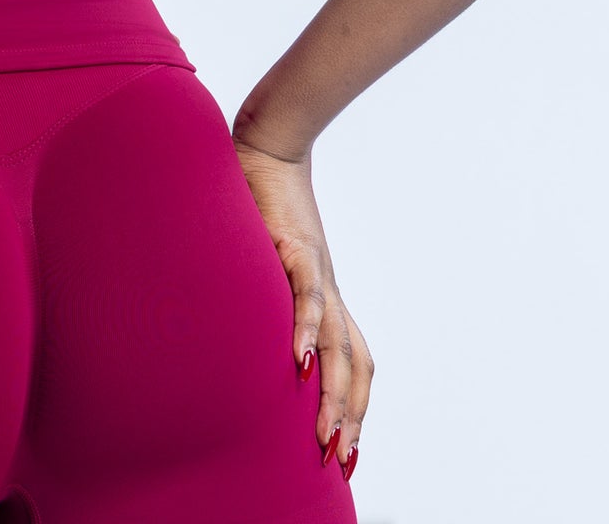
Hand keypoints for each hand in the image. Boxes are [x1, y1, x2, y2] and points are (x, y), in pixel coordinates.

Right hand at [231, 128, 372, 476]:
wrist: (270, 148)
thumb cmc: (263, 204)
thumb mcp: (266, 260)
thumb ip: (267, 293)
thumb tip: (252, 328)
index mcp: (325, 296)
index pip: (354, 360)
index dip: (356, 404)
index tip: (349, 450)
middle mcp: (328, 290)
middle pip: (352, 363)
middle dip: (348, 416)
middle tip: (341, 460)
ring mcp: (316, 270)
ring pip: (335, 341)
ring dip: (333, 391)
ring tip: (325, 432)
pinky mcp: (295, 245)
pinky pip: (306, 294)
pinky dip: (305, 328)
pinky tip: (298, 360)